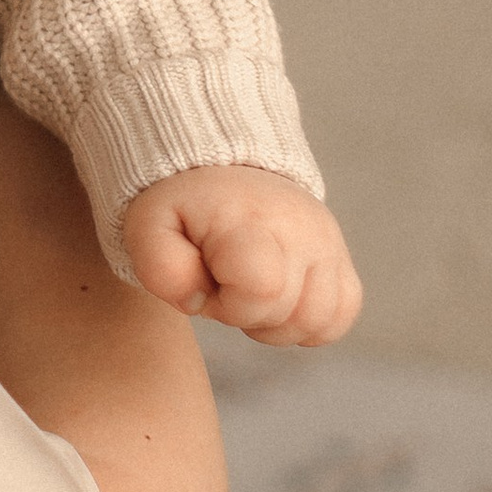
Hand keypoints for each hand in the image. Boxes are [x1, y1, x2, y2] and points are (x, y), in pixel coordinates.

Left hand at [118, 166, 360, 346]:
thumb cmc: (184, 206)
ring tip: (249, 292)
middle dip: (246, 315)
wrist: (222, 168)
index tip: (208, 282)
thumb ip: (162, 270)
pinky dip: (309, 321)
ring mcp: (328, 242)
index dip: (228, 306)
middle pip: (287, 314)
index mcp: (251, 220)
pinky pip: (341, 315)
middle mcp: (301, 229)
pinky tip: (278, 299)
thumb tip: (198, 302)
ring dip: (278, 323)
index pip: (262, 291)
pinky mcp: (341, 256)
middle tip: (223, 282)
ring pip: (318, 322)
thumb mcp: (150, 227)